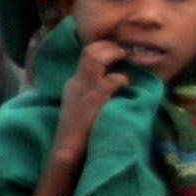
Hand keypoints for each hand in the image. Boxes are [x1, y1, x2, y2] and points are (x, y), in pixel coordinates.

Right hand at [55, 36, 129, 155]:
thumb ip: (93, 92)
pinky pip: (111, 80)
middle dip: (109, 46)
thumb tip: (114, 81)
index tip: (117, 49)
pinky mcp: (93, 100)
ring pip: (96, 58)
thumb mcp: (83, 106)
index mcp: (74, 83)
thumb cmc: (81, 131)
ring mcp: (84, 89)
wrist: (68, 149)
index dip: (103, 48)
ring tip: (126, 58)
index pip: (85, 55)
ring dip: (114, 54)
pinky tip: (127, 84)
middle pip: (89, 51)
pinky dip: (122, 78)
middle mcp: (76, 82)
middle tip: (124, 51)